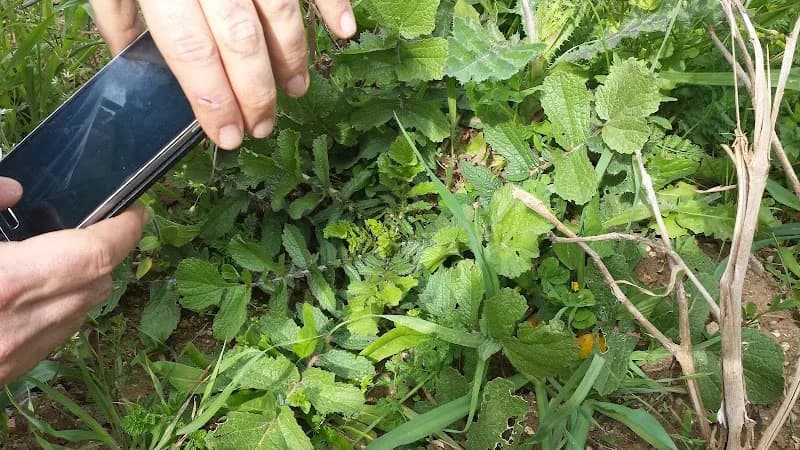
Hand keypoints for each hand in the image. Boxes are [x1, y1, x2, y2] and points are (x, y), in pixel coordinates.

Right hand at [0, 177, 145, 384]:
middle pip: (101, 285)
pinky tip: (30, 294)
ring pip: (82, 313)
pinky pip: (56, 335)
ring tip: (59, 257)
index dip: (126, 229)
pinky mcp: (10, 372)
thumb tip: (16, 190)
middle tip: (95, 229)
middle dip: (107, 254)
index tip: (136, 211)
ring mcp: (18, 354)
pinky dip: (58, 310)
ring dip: (83, 284)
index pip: (98, 253)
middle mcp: (23, 324)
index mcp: (10, 282)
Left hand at [88, 0, 355, 149]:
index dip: (213, 99)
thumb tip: (130, 58)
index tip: (227, 136)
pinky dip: (331, 0)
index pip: (191, 48)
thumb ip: (117, 8)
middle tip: (264, 126)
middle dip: (256, 91)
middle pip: (241, 38)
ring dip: (292, 56)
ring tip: (296, 91)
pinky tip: (343, 33)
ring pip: (280, 10)